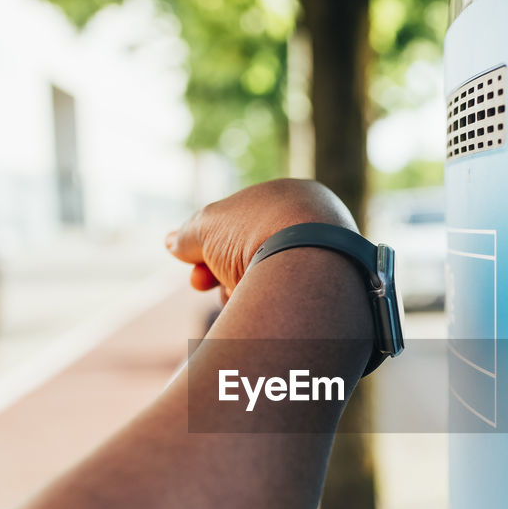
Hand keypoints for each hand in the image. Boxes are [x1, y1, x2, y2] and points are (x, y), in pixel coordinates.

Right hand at [165, 179, 355, 299]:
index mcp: (294, 197)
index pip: (245, 224)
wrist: (309, 267)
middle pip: (255, 256)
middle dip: (221, 273)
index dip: (211, 245)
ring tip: (235, 295)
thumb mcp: (208, 227)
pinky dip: (267, 309)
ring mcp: (330, 260)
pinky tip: (259, 312)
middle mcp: (318, 226)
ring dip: (241, 292)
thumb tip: (171, 243)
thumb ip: (188, 235)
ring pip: (271, 283)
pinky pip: (291, 304)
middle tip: (200, 283)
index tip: (193, 268)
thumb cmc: (255, 234)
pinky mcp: (336, 296)